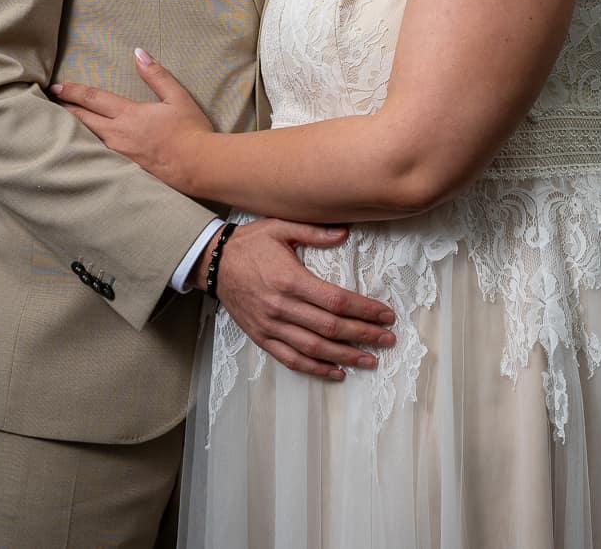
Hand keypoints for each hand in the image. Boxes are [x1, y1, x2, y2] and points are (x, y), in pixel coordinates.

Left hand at [53, 48, 211, 189]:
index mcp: (129, 114)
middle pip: (82, 120)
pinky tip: (79, 148)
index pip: (93, 99)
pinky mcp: (122, 169)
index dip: (73, 91)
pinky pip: (97, 155)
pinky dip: (84, 147)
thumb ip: (156, 75)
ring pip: (86, 139)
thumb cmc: (191, 131)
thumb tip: (139, 53)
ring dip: (72, 129)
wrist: (198, 166)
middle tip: (50, 102)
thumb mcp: (177, 98)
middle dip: (65, 109)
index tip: (57, 87)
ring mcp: (117, 155)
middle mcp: (117, 134)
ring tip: (59, 123)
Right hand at [205, 219, 397, 380]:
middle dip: (364, 335)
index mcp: (291, 280)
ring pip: (314, 348)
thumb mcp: (281, 227)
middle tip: (388, 339)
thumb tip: (346, 231)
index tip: (386, 315)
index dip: (365, 310)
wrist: (212, 263)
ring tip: (370, 360)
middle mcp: (282, 307)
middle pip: (331, 328)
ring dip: (345, 356)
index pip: (337, 301)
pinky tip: (337, 372)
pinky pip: (291, 359)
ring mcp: (270, 326)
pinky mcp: (261, 337)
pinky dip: (315, 368)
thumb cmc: (250, 243)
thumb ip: (314, 231)